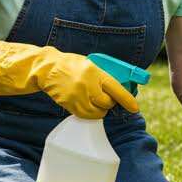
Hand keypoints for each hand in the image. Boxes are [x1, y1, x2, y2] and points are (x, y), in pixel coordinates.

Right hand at [0, 42, 138, 118]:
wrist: (47, 69)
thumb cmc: (71, 65)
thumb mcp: (89, 65)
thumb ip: (102, 77)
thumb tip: (118, 89)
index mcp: (94, 72)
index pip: (115, 89)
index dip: (127, 100)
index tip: (134, 108)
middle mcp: (87, 85)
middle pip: (107, 103)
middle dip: (109, 103)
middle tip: (104, 98)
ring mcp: (77, 96)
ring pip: (97, 112)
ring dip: (99, 110)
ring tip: (93, 100)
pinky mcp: (69, 105)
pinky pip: (85, 115)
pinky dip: (89, 112)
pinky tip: (84, 103)